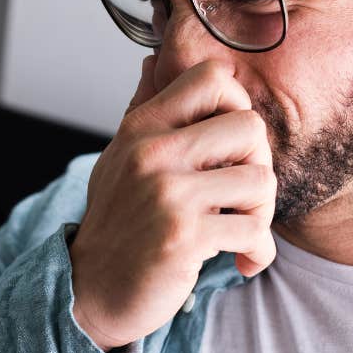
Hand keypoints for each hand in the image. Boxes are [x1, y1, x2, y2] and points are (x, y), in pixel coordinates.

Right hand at [68, 56, 277, 351]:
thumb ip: (143, 111)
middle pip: (250, 125)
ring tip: (242, 230)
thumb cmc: (116, 225)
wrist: (90, 291)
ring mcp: (167, 193)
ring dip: (262, 214)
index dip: (238, 105)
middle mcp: (152, 152)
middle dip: (260, 164)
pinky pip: (254, 230)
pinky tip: (243, 261)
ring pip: (260, 180)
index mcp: (142, 128)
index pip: (213, 77)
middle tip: (244, 196)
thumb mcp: (119, 158)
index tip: (231, 145)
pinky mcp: (183, 236)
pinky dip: (258, 251)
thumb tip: (152, 61)